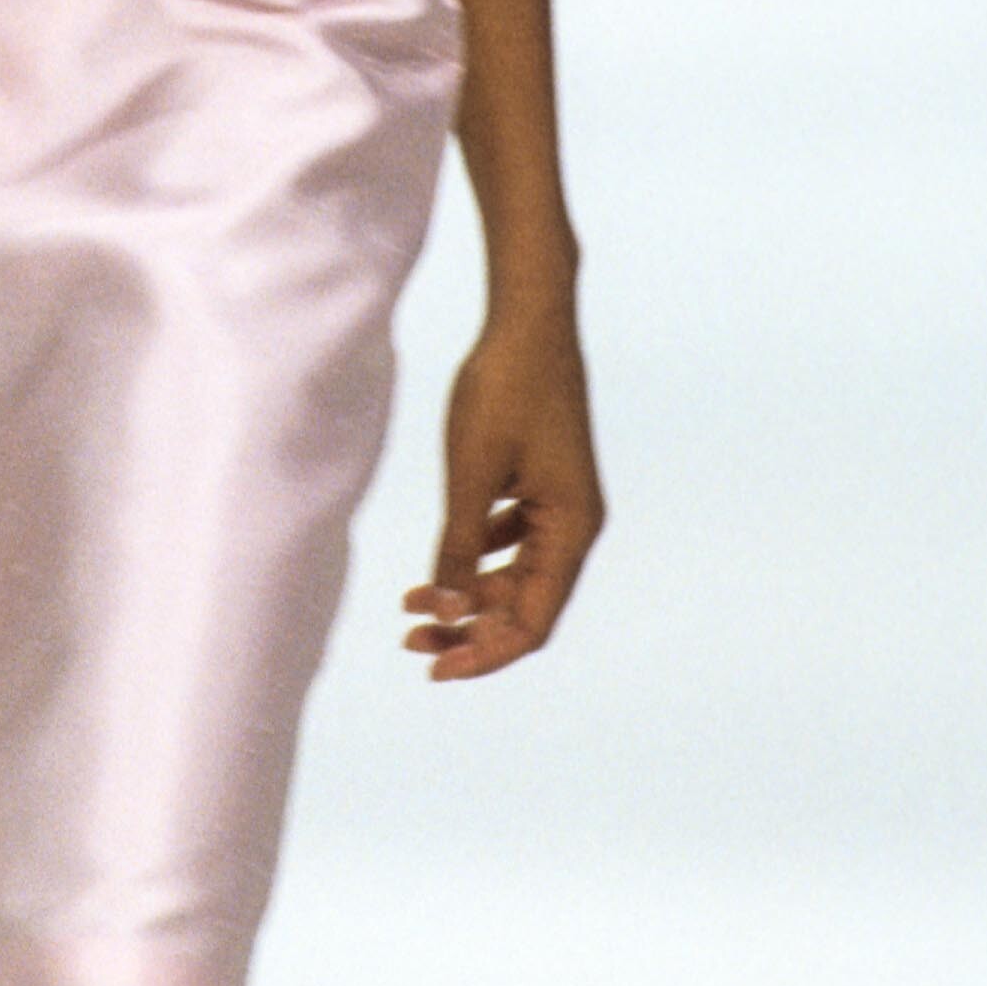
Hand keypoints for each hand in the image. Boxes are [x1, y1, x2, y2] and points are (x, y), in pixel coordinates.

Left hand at [403, 304, 604, 680]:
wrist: (528, 317)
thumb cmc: (503, 388)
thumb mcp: (470, 473)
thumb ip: (456, 546)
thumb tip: (444, 611)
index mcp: (572, 529)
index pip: (534, 621)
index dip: (486, 653)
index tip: (435, 668)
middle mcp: (575, 524)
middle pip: (526, 605)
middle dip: (470, 628)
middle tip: (411, 641)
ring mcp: (561, 503)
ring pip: (516, 575)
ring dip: (469, 597)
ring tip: (411, 609)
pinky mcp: (542, 482)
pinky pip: (512, 541)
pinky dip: (475, 559)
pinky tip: (437, 566)